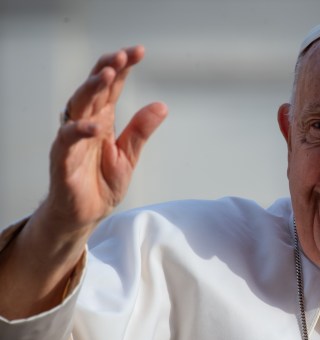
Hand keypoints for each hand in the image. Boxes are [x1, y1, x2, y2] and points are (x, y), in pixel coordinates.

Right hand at [46, 45, 166, 232]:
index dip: (123, 68)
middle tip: (122, 56)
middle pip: (94, 89)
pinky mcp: (63, 158)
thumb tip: (161, 105)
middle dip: (107, 69)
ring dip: (91, 89)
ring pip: (78, 106)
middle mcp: (87, 123)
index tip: (138, 51)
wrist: (86, 214)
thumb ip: (141, 130)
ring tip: (107, 74)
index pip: (112, 87)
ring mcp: (73, 139)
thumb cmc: (102, 182)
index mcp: (103, 119)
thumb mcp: (129, 155)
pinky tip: (95, 125)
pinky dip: (79, 130)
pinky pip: (67, 140)